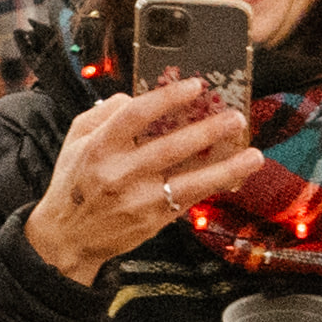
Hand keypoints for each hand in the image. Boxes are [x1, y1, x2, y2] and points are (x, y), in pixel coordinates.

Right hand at [23, 79, 279, 284]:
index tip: (195, 86)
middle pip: (171, 146)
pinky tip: (236, 175)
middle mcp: (120, 172)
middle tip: (236, 117)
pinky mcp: (153, 219)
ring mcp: (139, 199)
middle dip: (208, 130)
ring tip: (253, 154)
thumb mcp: (75, 140)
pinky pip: (191, 199)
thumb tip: (135, 95)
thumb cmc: (73, 182)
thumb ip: (104, 113)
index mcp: (99, 146)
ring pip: (190, 180)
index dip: (167, 98)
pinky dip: (215, 186)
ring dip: (226, 167)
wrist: (69, 235)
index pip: (136, 114)